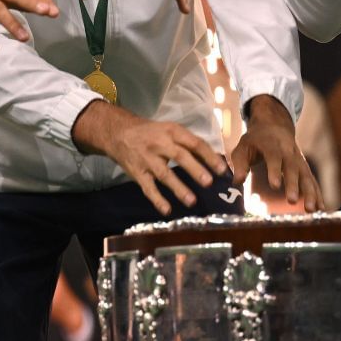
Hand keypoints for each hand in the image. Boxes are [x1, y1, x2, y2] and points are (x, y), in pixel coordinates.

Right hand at [72, 101, 227, 215]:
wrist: (118, 133)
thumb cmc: (151, 133)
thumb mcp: (170, 130)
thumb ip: (189, 143)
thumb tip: (215, 159)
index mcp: (172, 132)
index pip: (194, 143)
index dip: (209, 156)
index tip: (223, 170)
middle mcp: (160, 144)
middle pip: (180, 156)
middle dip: (195, 169)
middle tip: (209, 183)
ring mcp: (147, 159)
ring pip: (164, 174)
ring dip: (178, 188)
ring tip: (192, 201)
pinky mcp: (137, 173)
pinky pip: (148, 188)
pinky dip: (157, 199)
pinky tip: (167, 210)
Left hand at [230, 96, 322, 211]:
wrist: (275, 125)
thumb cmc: (255, 140)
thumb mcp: (243, 147)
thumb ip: (240, 164)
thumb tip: (237, 181)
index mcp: (272, 145)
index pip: (274, 158)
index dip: (275, 171)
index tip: (275, 186)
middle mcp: (288, 152)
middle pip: (293, 168)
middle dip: (293, 185)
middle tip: (291, 200)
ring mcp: (299, 160)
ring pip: (306, 176)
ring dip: (310, 193)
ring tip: (311, 210)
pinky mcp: (304, 168)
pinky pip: (312, 181)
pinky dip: (318, 194)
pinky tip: (321, 209)